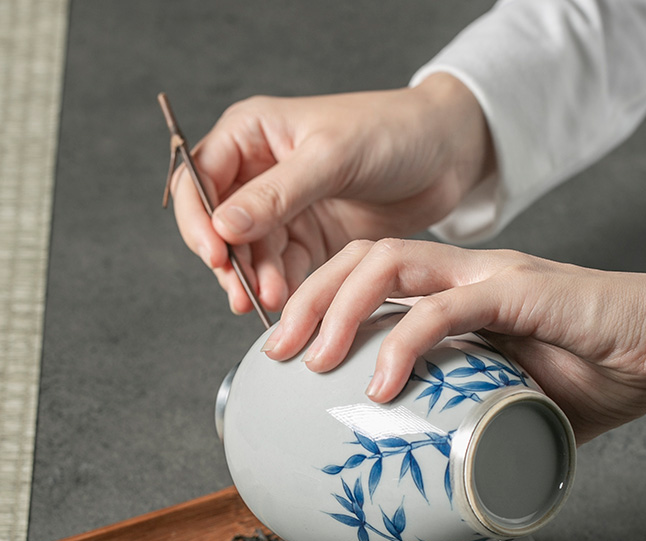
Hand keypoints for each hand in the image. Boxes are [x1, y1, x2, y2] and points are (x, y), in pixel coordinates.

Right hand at [171, 75, 492, 312]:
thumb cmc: (392, 132)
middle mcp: (260, 171)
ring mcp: (285, 208)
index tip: (216, 255)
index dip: (199, 220)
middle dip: (229, 261)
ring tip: (273, 303)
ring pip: (250, 252)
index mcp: (251, 133)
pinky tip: (287, 303)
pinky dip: (281, 285)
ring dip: (256, 279)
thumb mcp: (331, 158)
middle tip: (244, 295)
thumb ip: (277, 194)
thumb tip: (223, 227)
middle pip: (219, 224)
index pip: (199, 179)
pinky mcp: (310, 237)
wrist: (445, 154)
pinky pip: (282, 267)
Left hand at [263, 239, 645, 444]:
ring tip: (314, 363)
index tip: (293, 352)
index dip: (322, 305)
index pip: (371, 277)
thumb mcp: (515, 400)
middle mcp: (466, 274)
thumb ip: (476, 416)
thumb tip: (443, 465)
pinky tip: (381, 384)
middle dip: (309, 300)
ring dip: (340, 310)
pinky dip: (405, 343)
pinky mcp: (522, 290)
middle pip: (363, 259)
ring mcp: (491, 277)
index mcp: (459, 293)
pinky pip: (448, 307)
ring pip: (390, 265)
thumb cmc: (599, 369)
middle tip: (278, 354)